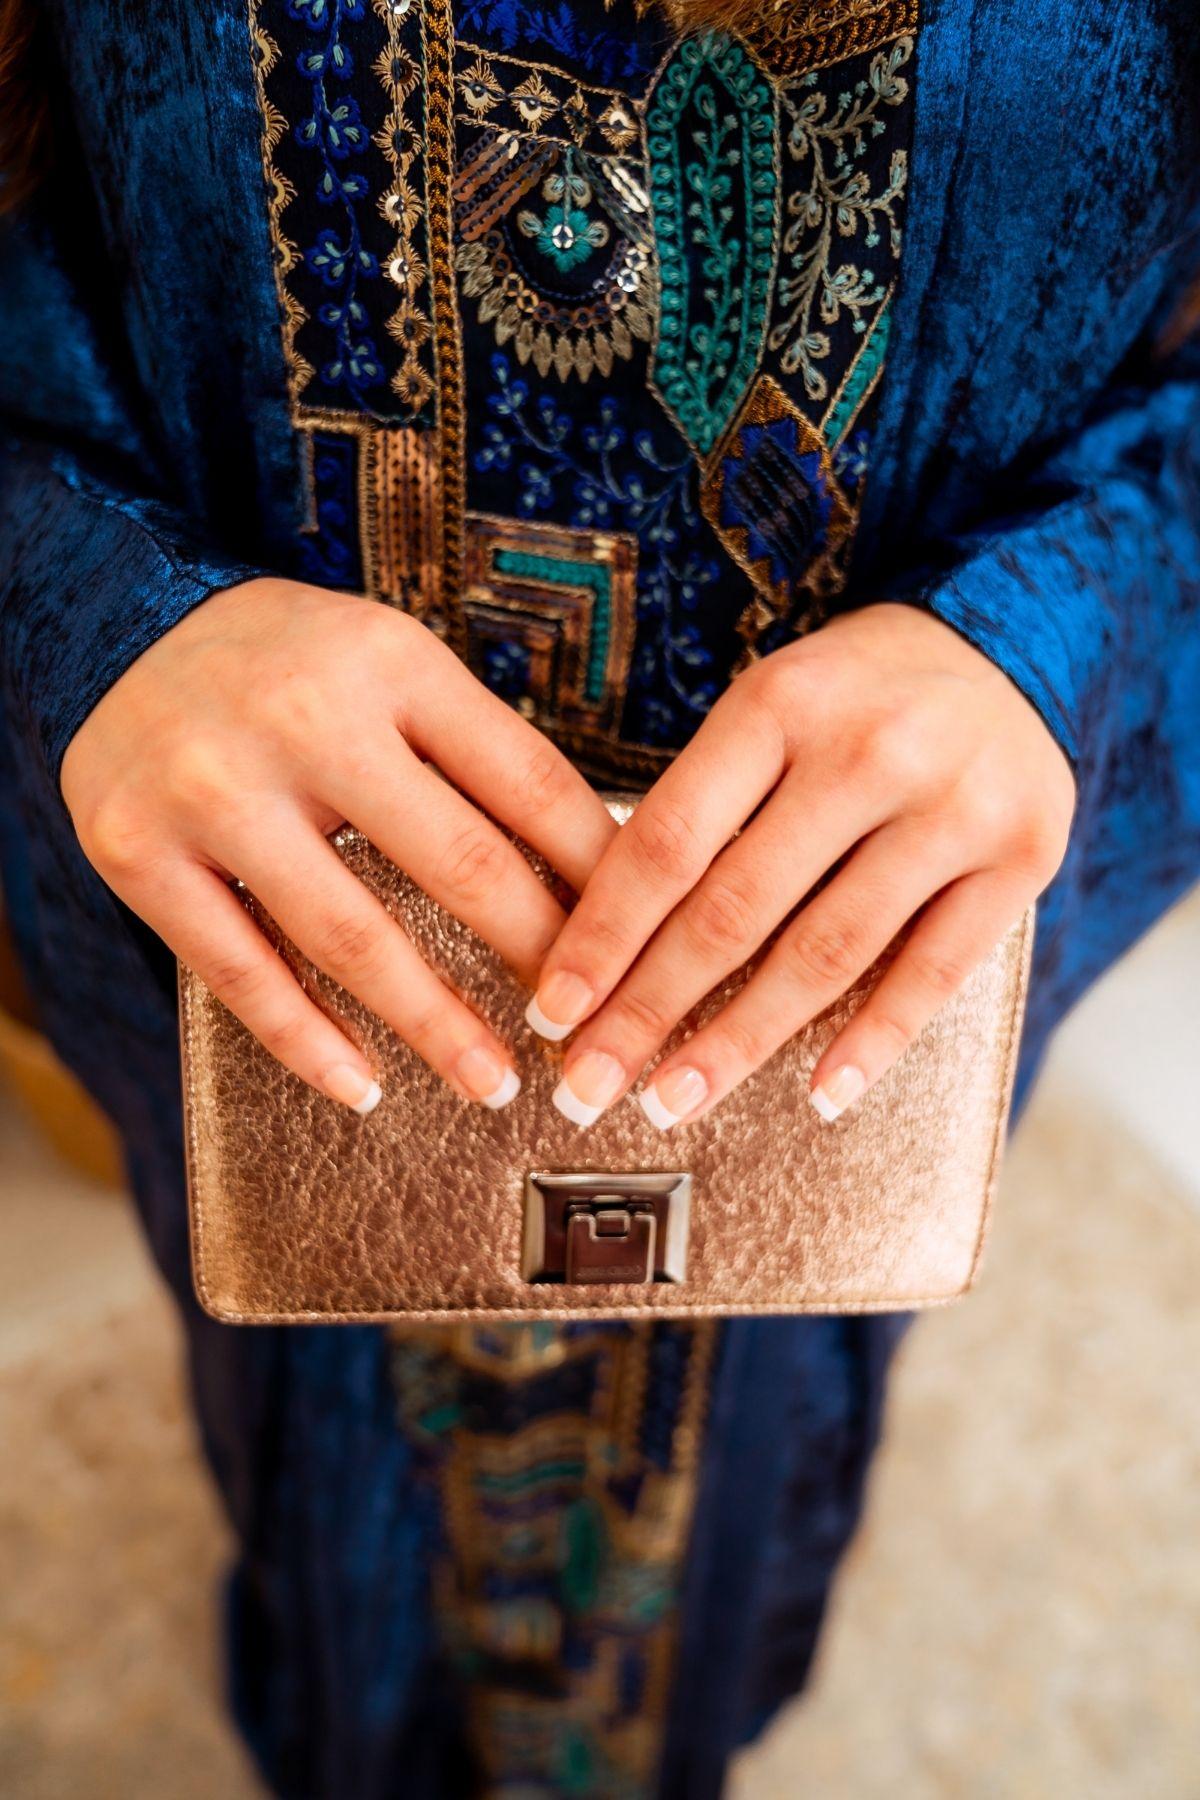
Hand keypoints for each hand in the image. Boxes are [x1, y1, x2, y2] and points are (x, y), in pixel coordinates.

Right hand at [62, 577, 614, 1111]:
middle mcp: (304, 720)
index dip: (596, 873)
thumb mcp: (391, 662)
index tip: (639, 942)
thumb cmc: (288, 664)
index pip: (525, 782)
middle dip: (538, 961)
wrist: (118, 628)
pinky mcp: (139, 854)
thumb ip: (476, 751)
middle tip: (584, 1030)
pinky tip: (363, 1084)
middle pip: (457, 862)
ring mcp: (214, 791)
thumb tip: (594, 864)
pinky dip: (308, 1040)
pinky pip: (241, 972)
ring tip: (492, 1082)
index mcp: (390, 663)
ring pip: (352, 938)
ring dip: (435, 1026)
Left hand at [527, 603, 1074, 1127]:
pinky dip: (873, 1042)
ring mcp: (952, 808)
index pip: (669, 842)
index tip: (555, 1013)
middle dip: (650, 1011)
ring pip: (826, 953)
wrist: (1009, 649)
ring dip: (741, 1042)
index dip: (603, 937)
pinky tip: (819, 1094)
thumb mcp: (768, 713)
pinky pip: (934, 971)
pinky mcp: (1020, 858)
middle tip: (592, 1085)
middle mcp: (868, 752)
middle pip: (735, 910)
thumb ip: (702, 811)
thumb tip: (606, 949)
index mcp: (780, 707)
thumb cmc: (855, 698)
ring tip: (675, 1099)